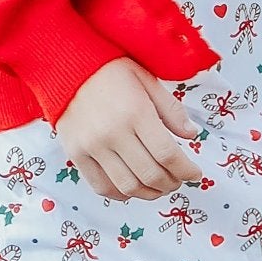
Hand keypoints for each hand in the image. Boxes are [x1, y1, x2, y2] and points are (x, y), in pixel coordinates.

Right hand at [54, 57, 205, 202]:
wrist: (66, 66)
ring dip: (150, 193)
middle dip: (172, 183)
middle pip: (151, 175)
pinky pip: (102, 187)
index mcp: (136, 112)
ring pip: (128, 186)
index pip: (168, 155)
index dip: (187, 170)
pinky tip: (133, 188)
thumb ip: (171, 109)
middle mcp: (113, 133)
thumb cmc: (110, 70)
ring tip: (159, 187)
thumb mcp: (147, 80)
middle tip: (179, 179)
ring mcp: (92, 147)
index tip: (195, 174)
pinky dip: (122, 194)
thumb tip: (191, 135)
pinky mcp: (76, 154)